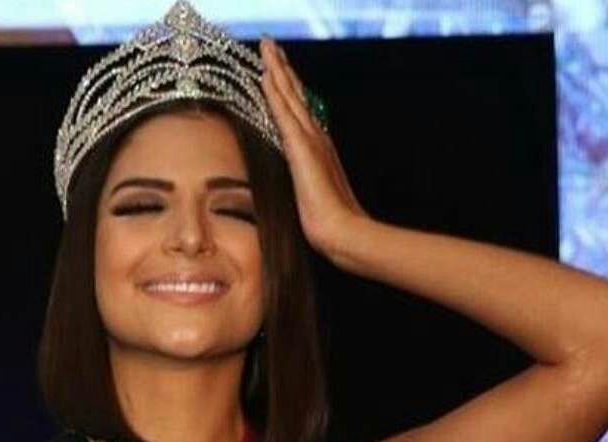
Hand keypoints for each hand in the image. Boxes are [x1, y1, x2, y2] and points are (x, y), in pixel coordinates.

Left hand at [258, 36, 369, 259]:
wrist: (342, 231)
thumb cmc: (330, 222)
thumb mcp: (312, 195)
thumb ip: (306, 182)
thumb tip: (301, 185)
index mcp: (316, 147)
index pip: (298, 110)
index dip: (287, 87)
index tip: (276, 67)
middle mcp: (315, 137)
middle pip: (295, 94)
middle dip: (282, 68)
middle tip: (271, 44)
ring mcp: (309, 140)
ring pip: (289, 96)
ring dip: (277, 69)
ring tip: (267, 46)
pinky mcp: (301, 148)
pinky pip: (284, 113)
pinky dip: (275, 92)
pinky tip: (266, 74)